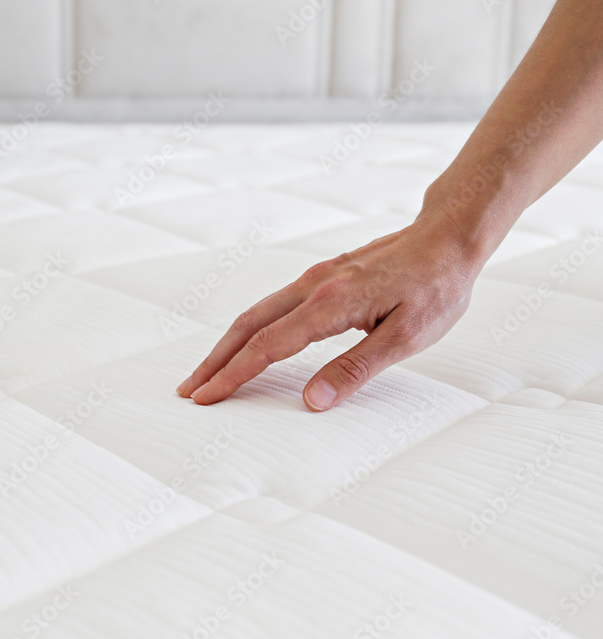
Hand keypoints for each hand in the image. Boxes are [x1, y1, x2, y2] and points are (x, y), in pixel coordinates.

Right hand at [176, 214, 480, 410]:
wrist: (448, 237)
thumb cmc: (436, 287)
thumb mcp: (407, 337)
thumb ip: (356, 369)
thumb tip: (313, 400)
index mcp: (330, 304)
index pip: (268, 346)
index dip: (234, 375)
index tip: (208, 398)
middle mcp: (313, 287)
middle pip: (247, 325)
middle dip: (215, 361)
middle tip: (189, 390)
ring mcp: (314, 278)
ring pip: (256, 313)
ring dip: (227, 344)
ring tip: (208, 372)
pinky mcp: (321, 277)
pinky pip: (273, 304)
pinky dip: (249, 328)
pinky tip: (247, 342)